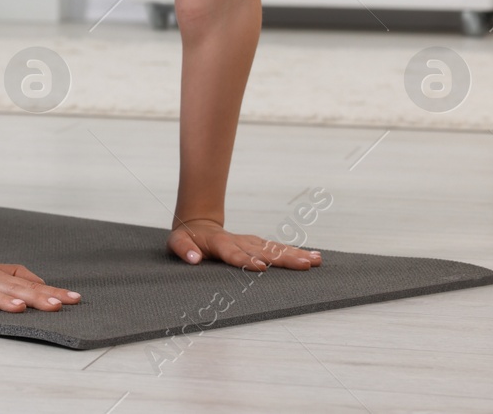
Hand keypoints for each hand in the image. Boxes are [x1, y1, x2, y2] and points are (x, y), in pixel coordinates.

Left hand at [167, 217, 321, 270]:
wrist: (198, 224)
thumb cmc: (187, 238)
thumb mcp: (176, 243)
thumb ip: (183, 249)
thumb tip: (193, 258)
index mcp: (220, 243)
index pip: (234, 253)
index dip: (246, 260)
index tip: (260, 267)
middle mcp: (239, 241)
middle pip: (263, 250)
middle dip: (283, 258)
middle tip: (304, 264)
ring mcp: (250, 242)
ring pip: (274, 248)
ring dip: (295, 255)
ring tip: (316, 260)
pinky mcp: (257, 244)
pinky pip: (278, 248)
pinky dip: (295, 253)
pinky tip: (314, 257)